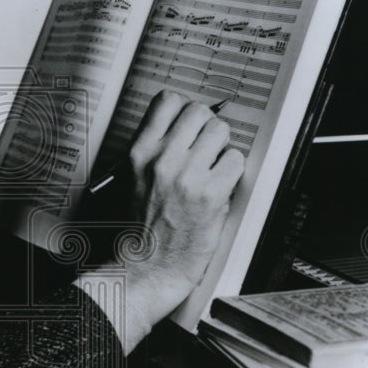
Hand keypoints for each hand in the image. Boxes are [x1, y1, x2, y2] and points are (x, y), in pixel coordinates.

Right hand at [77, 91, 244, 351]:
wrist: (148, 265)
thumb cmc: (140, 226)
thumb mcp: (132, 179)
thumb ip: (154, 150)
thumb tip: (186, 127)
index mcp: (140, 152)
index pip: (167, 101)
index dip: (183, 110)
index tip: (188, 123)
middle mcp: (162, 159)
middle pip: (199, 112)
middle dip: (206, 127)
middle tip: (205, 148)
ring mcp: (188, 175)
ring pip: (221, 131)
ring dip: (221, 147)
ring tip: (213, 167)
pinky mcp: (211, 194)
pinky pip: (236, 160)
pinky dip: (232, 171)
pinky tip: (220, 184)